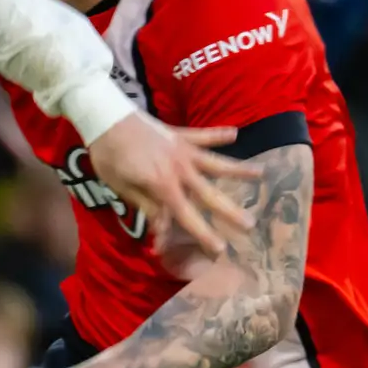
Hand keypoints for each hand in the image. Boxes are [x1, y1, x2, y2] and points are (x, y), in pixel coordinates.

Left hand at [81, 113, 251, 262]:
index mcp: (163, 184)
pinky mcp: (180, 134)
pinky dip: (219, 134)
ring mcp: (183, 149)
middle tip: (251, 224)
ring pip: (216, 162)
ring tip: (262, 173)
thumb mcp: (122, 187)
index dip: (204, 234)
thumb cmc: (108, 156)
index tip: (221, 250)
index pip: (187, 215)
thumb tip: (163, 230)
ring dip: (239, 169)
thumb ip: (147, 206)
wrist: (105, 117)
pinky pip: (204, 135)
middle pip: (209, 194)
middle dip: (230, 211)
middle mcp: (180, 168)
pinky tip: (236, 133)